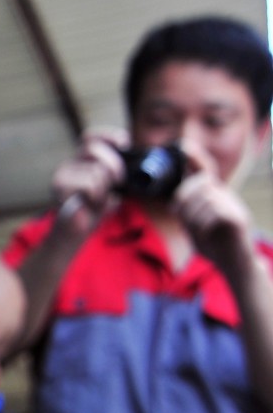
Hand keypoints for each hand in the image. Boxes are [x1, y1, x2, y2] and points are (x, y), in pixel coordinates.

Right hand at [50, 128, 128, 235]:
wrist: (74, 233)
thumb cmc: (92, 211)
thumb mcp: (110, 187)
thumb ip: (116, 172)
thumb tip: (134, 159)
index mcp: (80, 161)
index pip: (91, 136)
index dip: (110, 136)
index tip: (125, 144)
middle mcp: (69, 164)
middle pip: (93, 147)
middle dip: (114, 164)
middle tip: (118, 181)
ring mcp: (62, 174)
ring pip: (95, 169)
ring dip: (104, 187)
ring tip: (98, 199)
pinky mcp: (60, 187)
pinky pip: (90, 183)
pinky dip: (97, 195)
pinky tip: (91, 204)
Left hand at [173, 137, 256, 273]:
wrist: (237, 266)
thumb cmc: (216, 246)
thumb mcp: (197, 225)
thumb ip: (189, 212)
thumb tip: (175, 202)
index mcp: (217, 196)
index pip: (205, 171)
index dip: (195, 158)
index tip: (183, 146)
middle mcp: (227, 197)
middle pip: (197, 186)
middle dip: (183, 202)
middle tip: (184, 219)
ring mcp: (234, 207)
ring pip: (201, 201)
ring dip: (192, 219)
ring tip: (199, 232)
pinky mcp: (237, 220)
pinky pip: (211, 215)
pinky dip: (202, 229)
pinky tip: (208, 237)